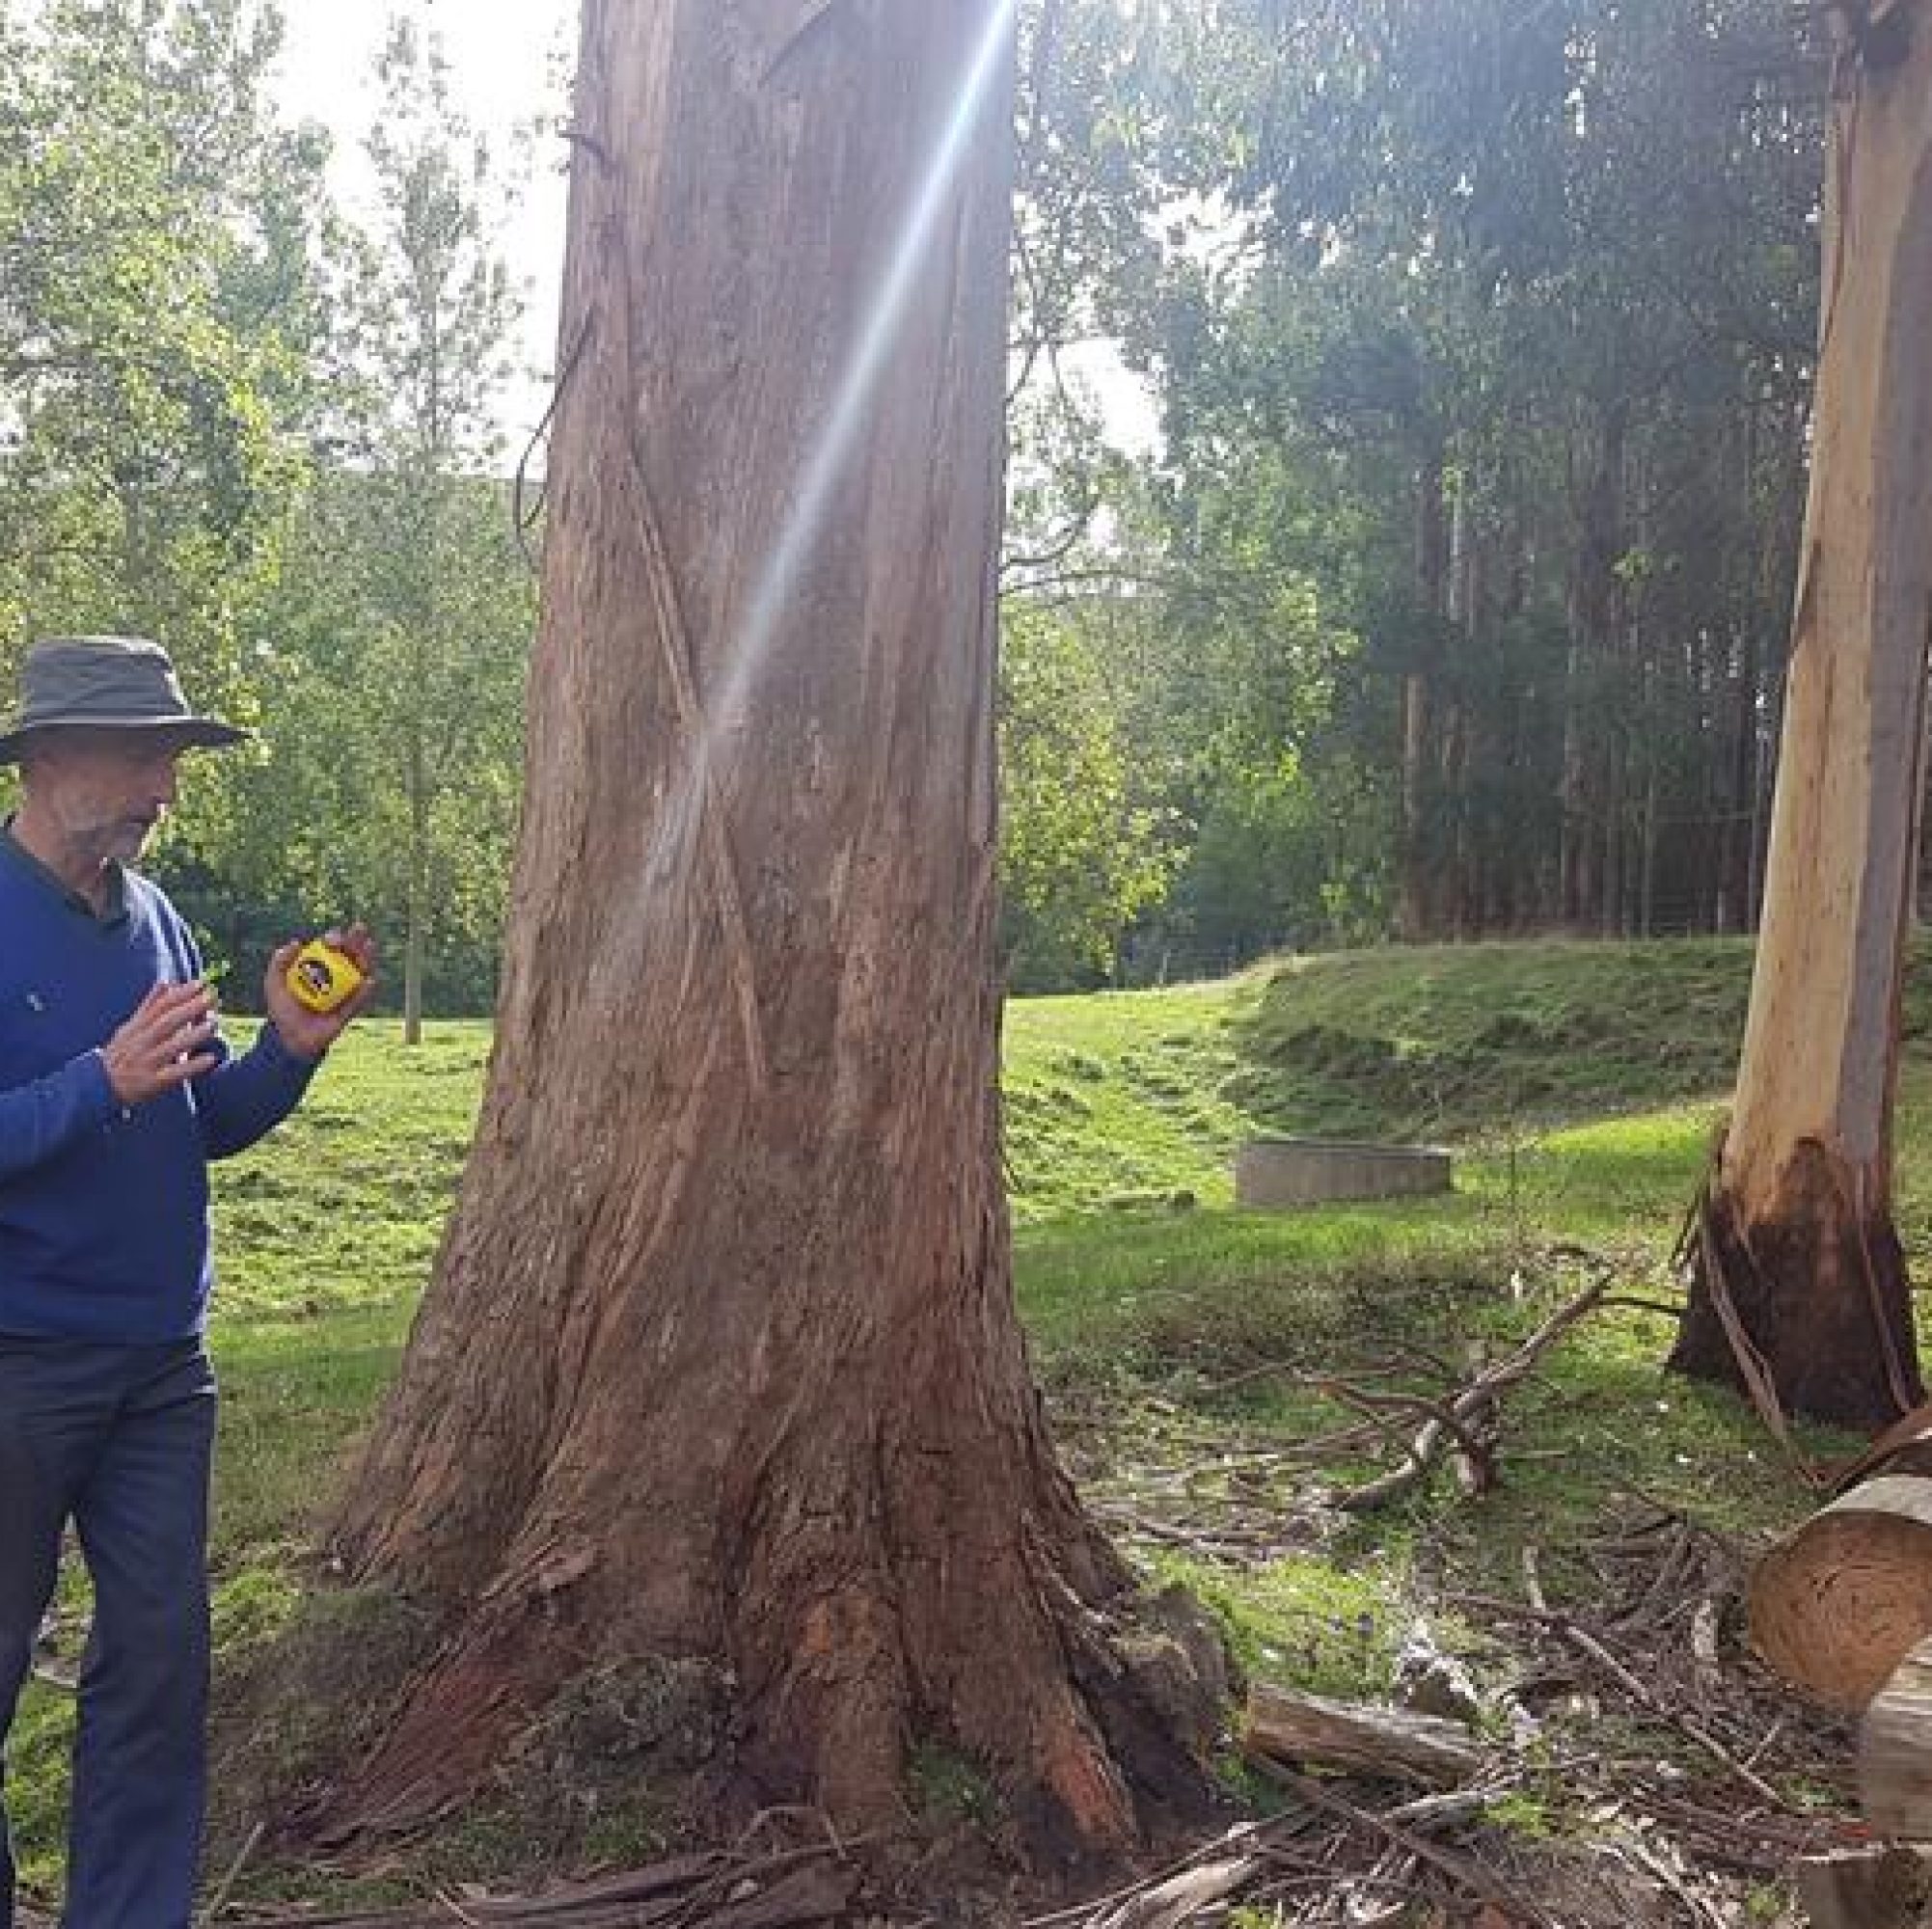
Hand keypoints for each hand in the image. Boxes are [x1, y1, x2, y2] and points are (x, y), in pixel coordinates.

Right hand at [102, 980, 219, 1106]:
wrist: (99, 1085)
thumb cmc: (121, 1053)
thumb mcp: (131, 1027)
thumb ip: (150, 1005)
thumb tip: (166, 981)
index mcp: (137, 1028)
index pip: (159, 1007)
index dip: (179, 995)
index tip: (199, 983)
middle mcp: (141, 1043)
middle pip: (165, 1023)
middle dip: (188, 1009)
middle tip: (210, 998)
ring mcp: (147, 1062)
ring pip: (171, 1047)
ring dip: (193, 1035)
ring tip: (213, 1024)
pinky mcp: (154, 1082)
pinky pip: (175, 1073)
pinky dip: (192, 1066)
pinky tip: (210, 1059)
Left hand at [265, 924, 377, 1060]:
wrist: (289, 1038)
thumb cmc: (282, 1010)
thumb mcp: (273, 983)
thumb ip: (279, 962)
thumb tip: (296, 942)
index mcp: (317, 968)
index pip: (330, 948)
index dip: (335, 938)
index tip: (334, 938)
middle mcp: (334, 977)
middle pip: (349, 955)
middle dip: (356, 941)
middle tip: (360, 930)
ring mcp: (344, 992)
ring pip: (359, 972)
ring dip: (366, 959)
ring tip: (368, 948)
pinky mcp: (350, 1009)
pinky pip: (360, 999)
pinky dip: (365, 990)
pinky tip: (368, 980)